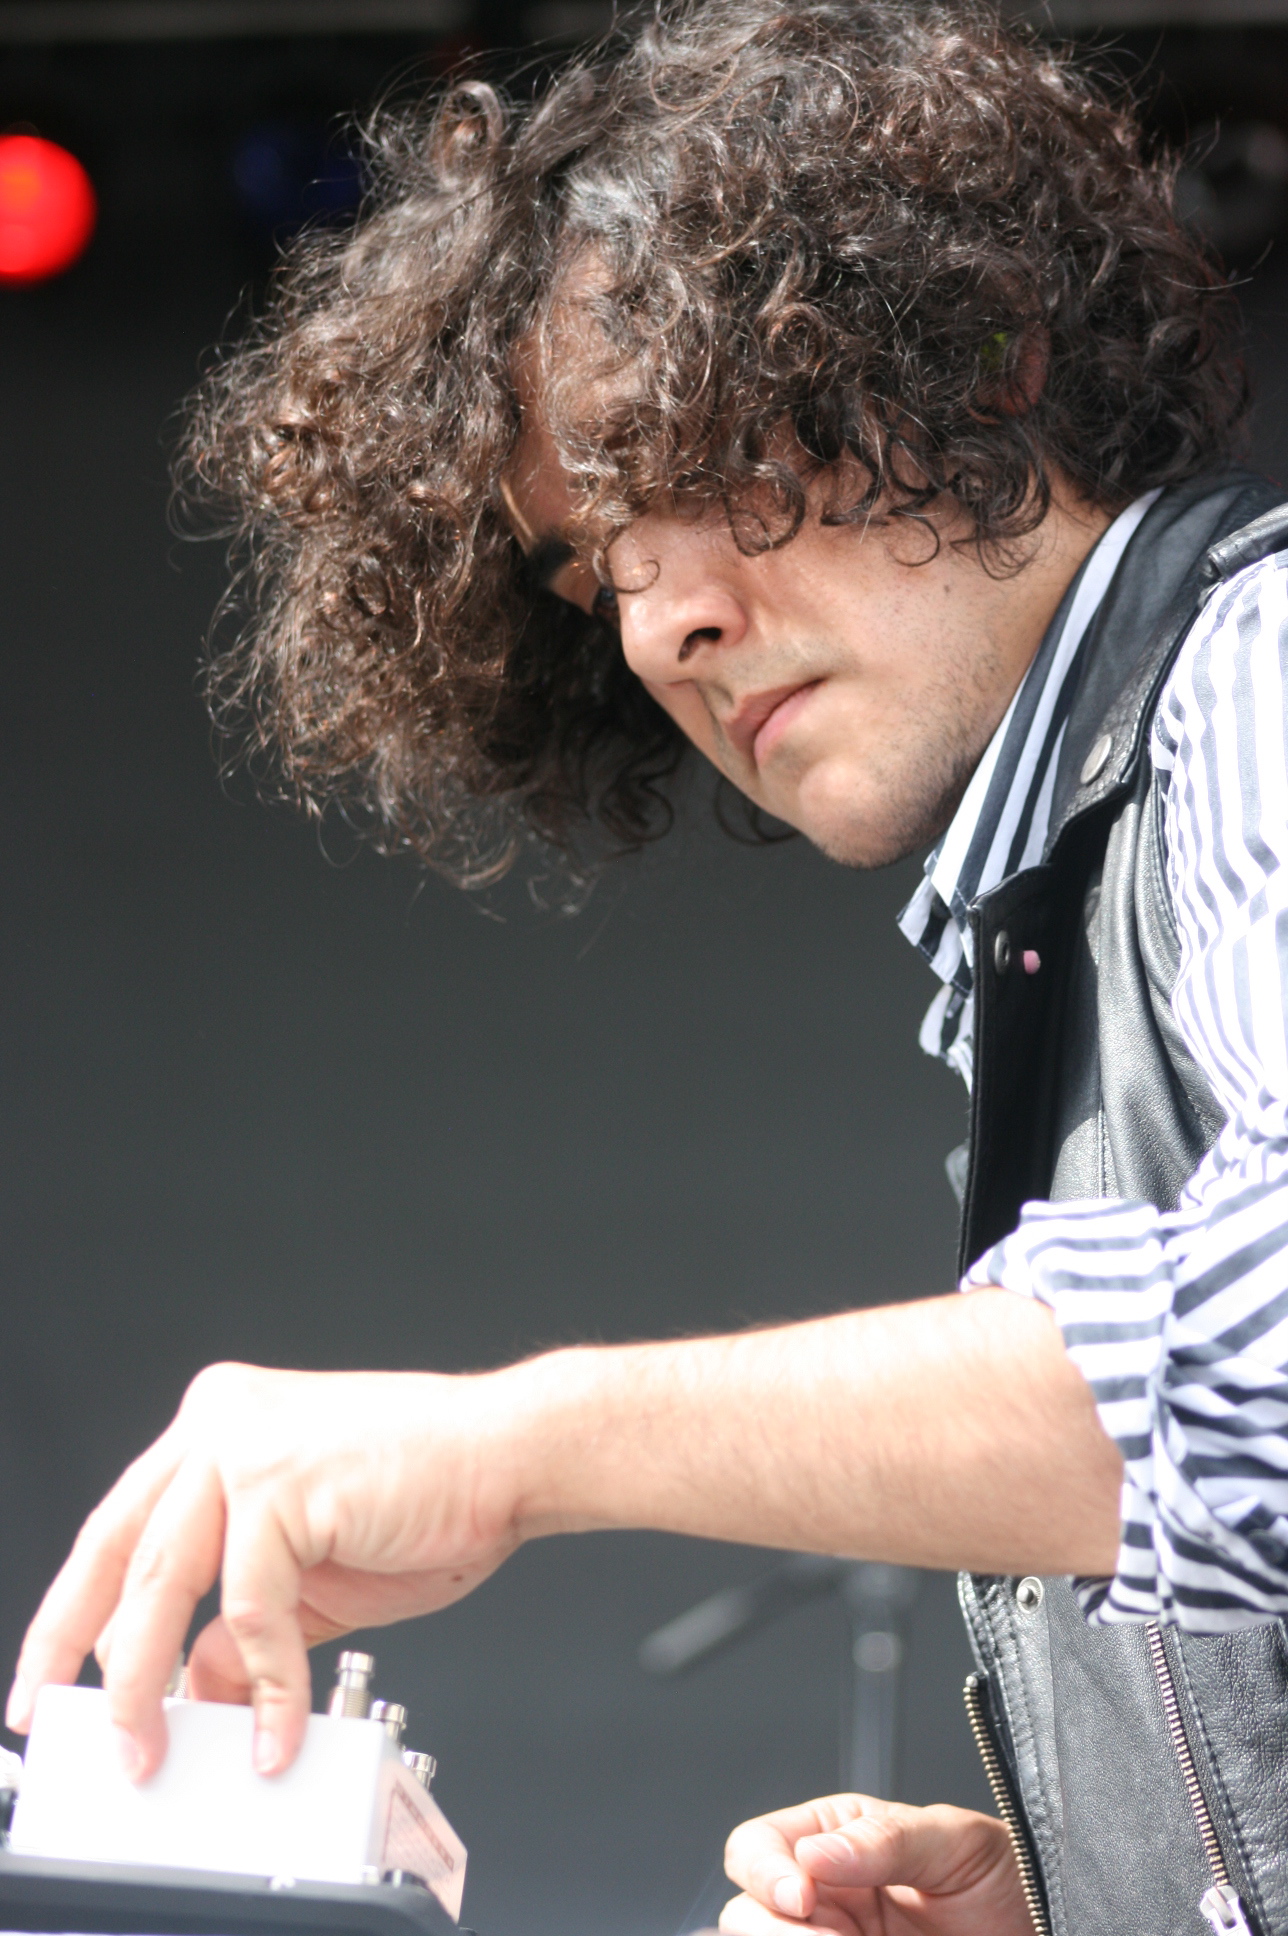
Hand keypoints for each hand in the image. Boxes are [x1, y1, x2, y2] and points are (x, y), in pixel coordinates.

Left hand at [6, 1363, 526, 1781]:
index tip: (49, 1681)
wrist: (513, 1457)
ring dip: (150, 1686)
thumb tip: (200, 1692)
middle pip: (118, 1555)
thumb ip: (248, 1628)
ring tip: (156, 1752)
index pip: (117, 1530)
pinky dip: (265, 1681)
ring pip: (162, 1585)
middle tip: (91, 1737)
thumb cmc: (432, 1499)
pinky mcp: (283, 1479)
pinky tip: (281, 1724)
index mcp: (217, 1429)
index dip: (71, 1615)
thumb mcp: (317, 1581)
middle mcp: (217, 1422)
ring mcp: (246, 1443)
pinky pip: (249, 1606)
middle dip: (85, 1661)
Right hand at [720, 1792, 1033, 1935]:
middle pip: (746, 1913)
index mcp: (834, 1839)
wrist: (1043, 1933)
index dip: (764, 1870)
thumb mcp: (957, 1843)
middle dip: (771, 1928)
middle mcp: (823, 1898)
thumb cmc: (1007, 1880)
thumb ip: (887, 1840)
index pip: (757, 1846)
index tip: (802, 1896)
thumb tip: (814, 1854)